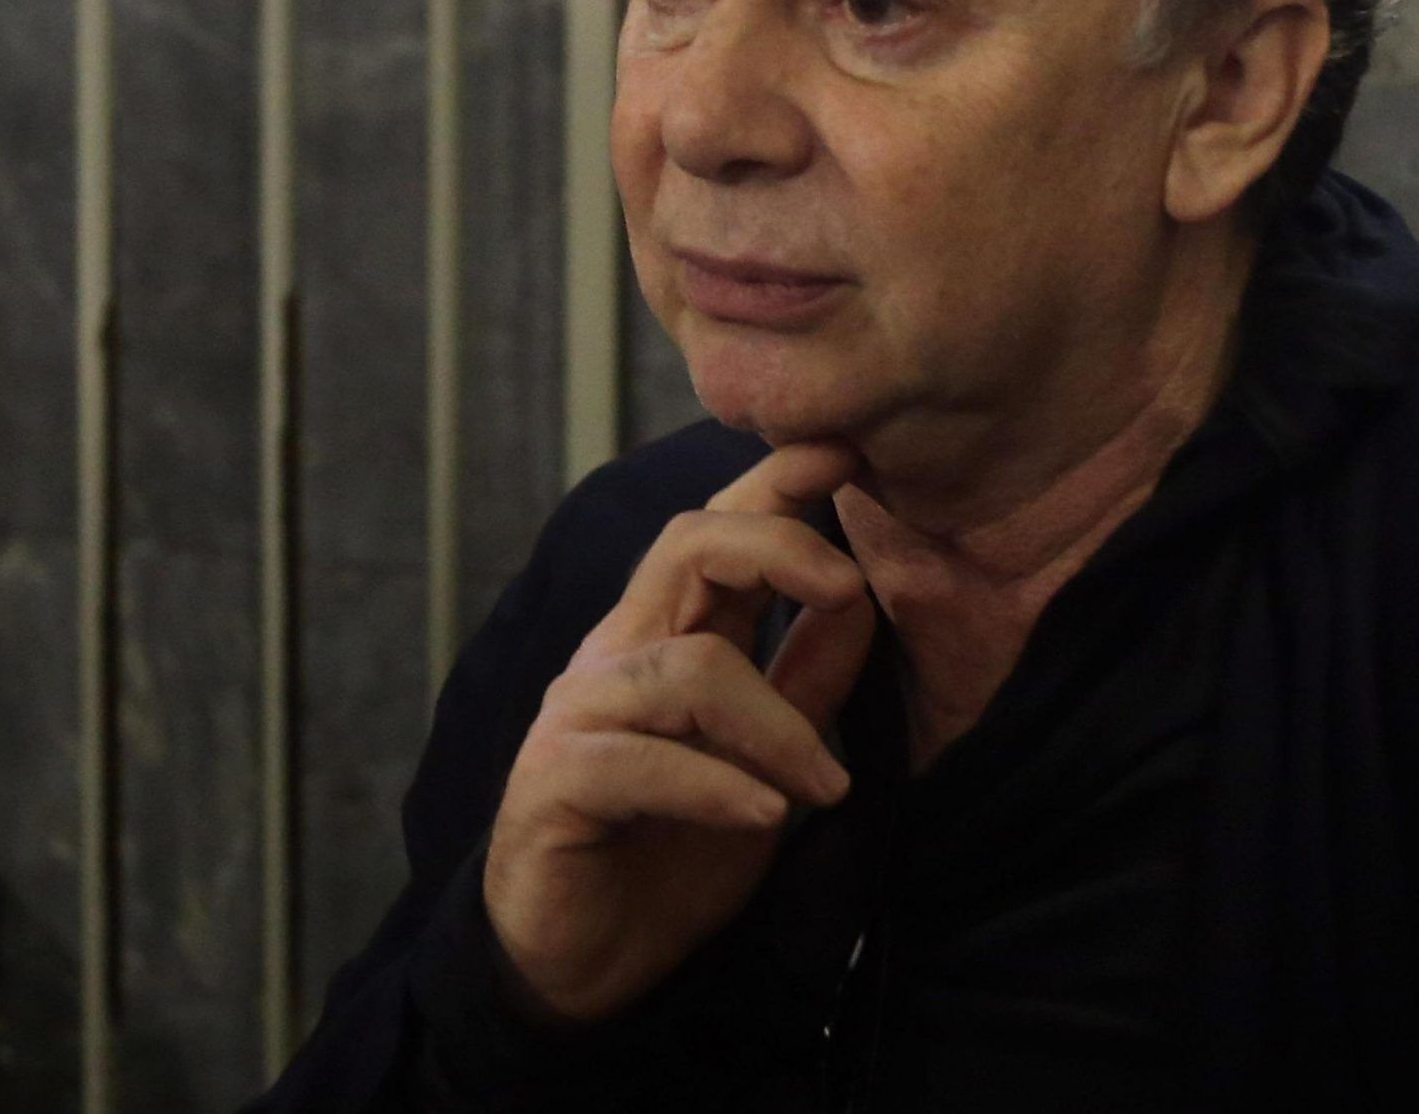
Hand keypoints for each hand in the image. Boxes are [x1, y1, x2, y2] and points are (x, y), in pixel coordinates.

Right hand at [482, 439, 877, 1021]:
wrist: (582, 969)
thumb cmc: (669, 855)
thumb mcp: (765, 762)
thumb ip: (805, 685)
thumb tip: (863, 605)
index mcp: (662, 639)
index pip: (713, 533)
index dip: (773, 484)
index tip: (844, 450)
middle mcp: (615, 659)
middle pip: (686, 550)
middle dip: (778, 548)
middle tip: (852, 592)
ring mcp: (578, 717)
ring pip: (687, 666)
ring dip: (777, 723)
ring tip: (825, 786)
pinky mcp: (555, 784)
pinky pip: (642, 760)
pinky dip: (716, 784)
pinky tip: (764, 814)